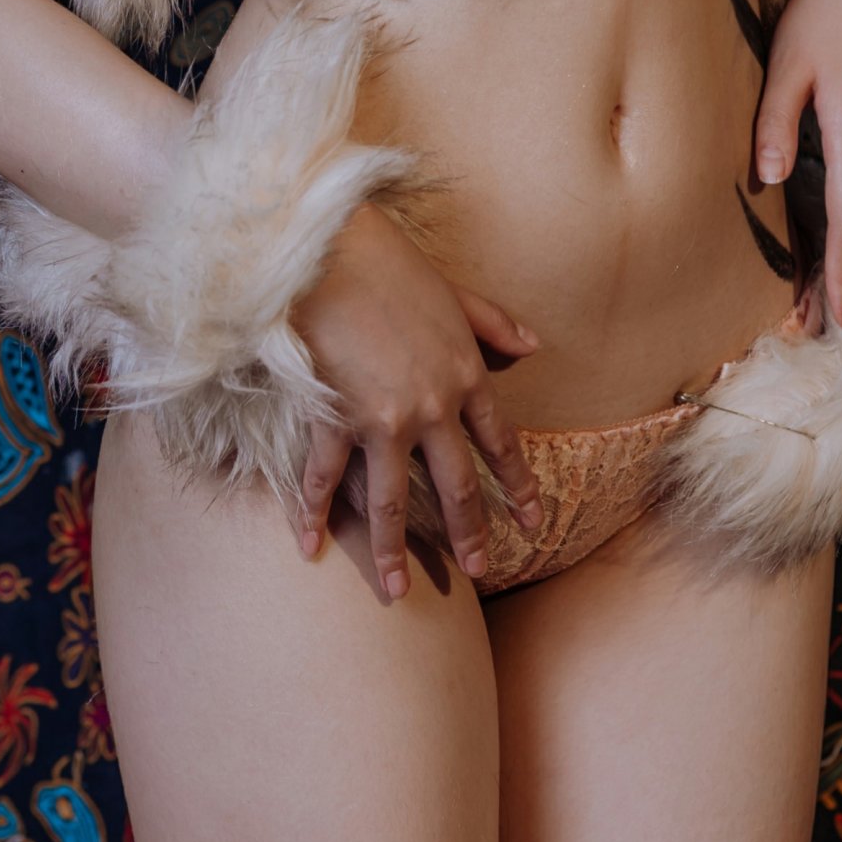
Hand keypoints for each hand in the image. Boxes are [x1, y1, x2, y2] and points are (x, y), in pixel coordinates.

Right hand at [288, 202, 542, 600]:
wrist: (329, 250)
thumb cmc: (390, 264)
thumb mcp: (455, 294)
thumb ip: (494, 325)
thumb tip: (533, 346)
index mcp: (466, 375)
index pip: (500, 444)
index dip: (518, 486)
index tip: (533, 521)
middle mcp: (432, 407)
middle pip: (455, 486)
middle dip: (467, 533)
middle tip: (475, 571)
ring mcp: (382, 418)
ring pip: (391, 502)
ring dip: (393, 551)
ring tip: (396, 591)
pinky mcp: (335, 416)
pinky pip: (324, 478)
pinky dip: (312, 514)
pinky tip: (308, 547)